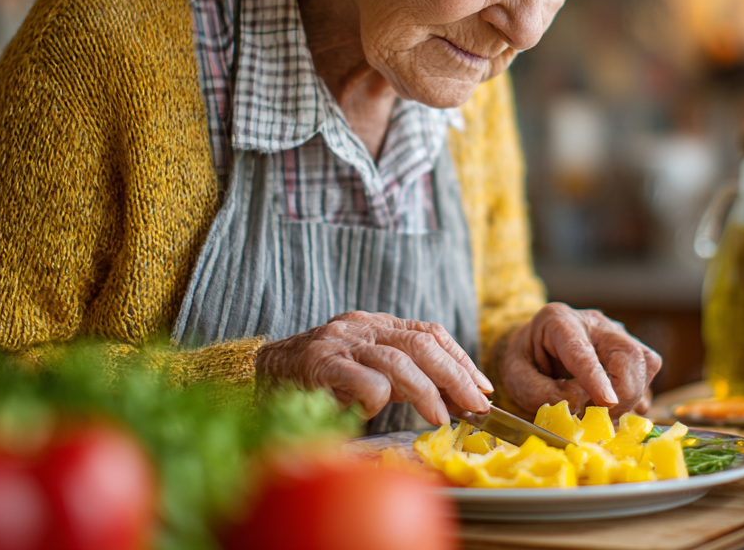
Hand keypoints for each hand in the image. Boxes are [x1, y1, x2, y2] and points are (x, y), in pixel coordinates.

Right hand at [254, 311, 491, 424]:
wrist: (260, 375)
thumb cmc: (318, 382)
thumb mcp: (367, 373)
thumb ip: (404, 380)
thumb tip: (453, 399)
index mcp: (377, 326)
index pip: (431, 332)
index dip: (462, 359)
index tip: (483, 387)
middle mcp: (362, 327)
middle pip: (422, 342)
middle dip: (456, 375)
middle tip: (476, 406)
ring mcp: (341, 342)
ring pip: (399, 359)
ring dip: (427, 391)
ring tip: (441, 418)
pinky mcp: (319, 363)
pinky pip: (363, 377)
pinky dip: (378, 396)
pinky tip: (377, 412)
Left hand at [500, 303, 662, 416]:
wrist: (533, 347)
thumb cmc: (524, 359)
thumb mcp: (516, 375)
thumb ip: (540, 391)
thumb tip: (578, 404)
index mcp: (559, 321)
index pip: (582, 351)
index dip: (596, 378)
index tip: (607, 402)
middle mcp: (594, 324)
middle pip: (628, 353)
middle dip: (624, 393)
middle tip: (602, 418)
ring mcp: (616, 336)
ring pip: (645, 362)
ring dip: (632, 396)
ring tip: (605, 413)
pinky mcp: (629, 352)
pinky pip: (647, 374)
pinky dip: (637, 397)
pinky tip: (616, 408)